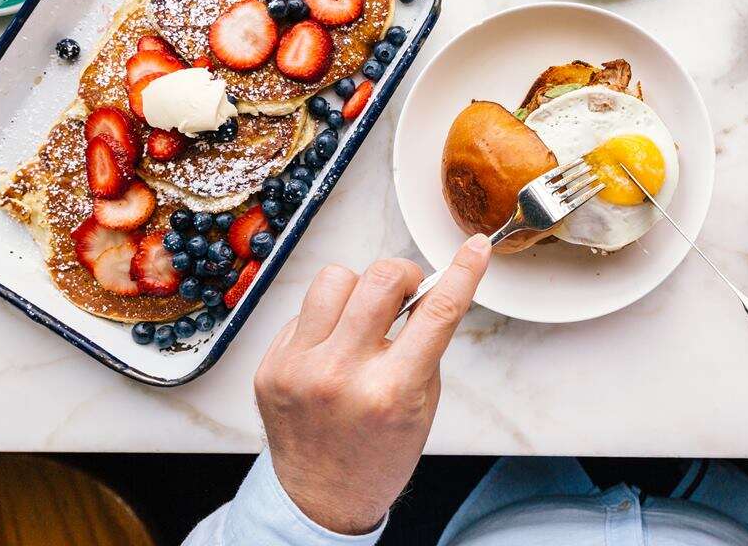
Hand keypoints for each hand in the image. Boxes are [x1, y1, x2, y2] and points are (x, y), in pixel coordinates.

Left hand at [253, 234, 491, 534]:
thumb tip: (425, 288)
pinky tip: (332, 348)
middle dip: (402, 275)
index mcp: (390, 392)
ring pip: (333, 279)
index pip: (436, 313)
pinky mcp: (271, 367)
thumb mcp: (420, 403)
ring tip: (363, 317)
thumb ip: (424, 345)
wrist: (321, 499)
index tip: (476, 248)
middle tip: (406, 292)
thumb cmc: (379, 451)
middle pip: (379, 279)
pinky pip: (304, 311)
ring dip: (358, 289)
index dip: (463, 273)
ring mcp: (298, 369)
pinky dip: (327, 321)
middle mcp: (340, 375)